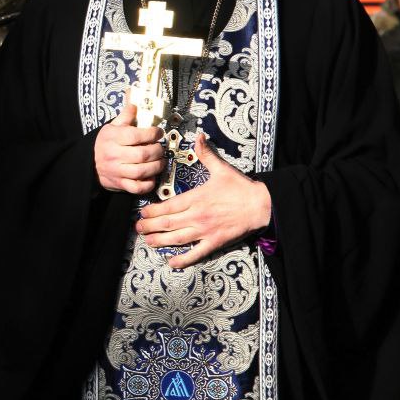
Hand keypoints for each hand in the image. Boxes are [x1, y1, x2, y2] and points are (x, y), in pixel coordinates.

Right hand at [94, 90, 165, 194]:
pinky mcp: (120, 184)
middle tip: (160, 148)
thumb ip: (125, 116)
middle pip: (142, 154)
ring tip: (160, 161)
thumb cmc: (104, 144)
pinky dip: (148, 184)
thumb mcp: (111, 127)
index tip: (158, 132)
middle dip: (157, 150)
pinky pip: (137, 188)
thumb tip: (135, 104)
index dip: (151, 133)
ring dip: (156, 166)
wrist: (89, 164)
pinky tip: (151, 176)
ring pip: (142, 171)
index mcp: (113, 138)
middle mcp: (114, 155)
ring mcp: (117, 171)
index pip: (136, 135)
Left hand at [136, 133, 271, 268]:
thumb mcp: (221, 168)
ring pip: (177, 238)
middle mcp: (197, 216)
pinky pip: (196, 253)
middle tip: (138, 228)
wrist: (261, 205)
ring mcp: (205, 231)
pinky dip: (183, 259)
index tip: (142, 213)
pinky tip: (172, 262)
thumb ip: (206, 154)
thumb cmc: (241, 188)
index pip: (168, 206)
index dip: (152, 211)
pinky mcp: (215, 242)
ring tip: (148, 241)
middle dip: (150, 226)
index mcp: (196, 198)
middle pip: (167, 223)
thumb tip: (199, 137)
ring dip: (160, 241)